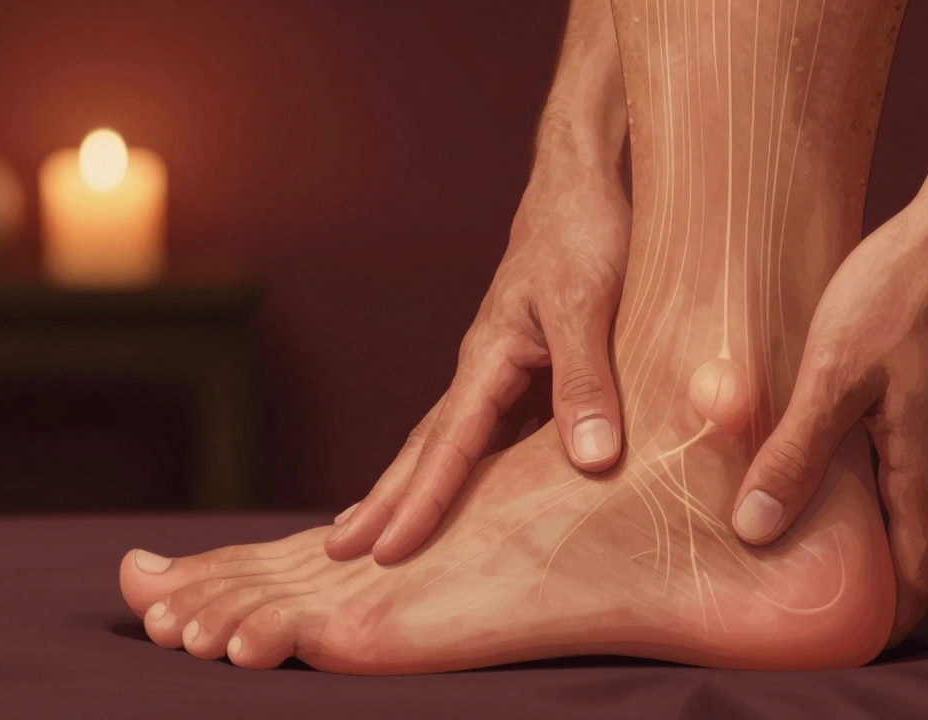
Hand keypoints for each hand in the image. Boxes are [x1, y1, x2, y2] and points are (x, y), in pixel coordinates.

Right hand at [327, 167, 630, 563]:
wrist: (583, 182)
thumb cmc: (582, 231)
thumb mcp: (587, 305)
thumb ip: (587, 381)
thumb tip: (590, 462)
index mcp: (488, 356)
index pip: (447, 445)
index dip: (420, 502)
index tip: (385, 551)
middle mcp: (485, 368)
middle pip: (426, 448)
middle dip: (386, 502)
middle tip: (338, 555)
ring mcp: (506, 368)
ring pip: (458, 442)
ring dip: (422, 488)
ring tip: (389, 533)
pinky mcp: (535, 366)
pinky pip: (502, 431)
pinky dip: (482, 468)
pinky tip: (484, 494)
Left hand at [730, 197, 927, 645]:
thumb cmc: (903, 293)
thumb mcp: (832, 377)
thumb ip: (795, 454)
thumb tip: (756, 528)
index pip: (917, 575)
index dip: (884, 614)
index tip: (840, 630)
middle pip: (913, 537)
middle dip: (865, 562)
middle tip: (800, 567)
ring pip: (914, 491)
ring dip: (869, 509)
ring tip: (805, 505)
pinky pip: (920, 452)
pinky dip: (880, 465)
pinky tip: (835, 439)